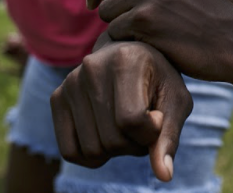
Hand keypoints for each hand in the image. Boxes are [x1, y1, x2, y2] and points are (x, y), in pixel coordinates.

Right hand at [51, 40, 192, 181]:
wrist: (131, 56)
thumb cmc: (159, 80)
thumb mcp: (175, 102)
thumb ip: (169, 137)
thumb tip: (164, 175)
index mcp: (125, 60)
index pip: (132, 121)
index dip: (150, 133)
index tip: (157, 117)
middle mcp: (92, 67)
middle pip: (112, 140)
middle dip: (134, 144)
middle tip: (143, 124)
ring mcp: (71, 83)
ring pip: (92, 150)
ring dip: (115, 151)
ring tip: (126, 126)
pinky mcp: (57, 98)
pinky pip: (70, 151)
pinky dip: (92, 157)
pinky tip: (106, 135)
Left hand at [89, 0, 232, 79]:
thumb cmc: (204, 16)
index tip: (92, 3)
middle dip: (113, 10)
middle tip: (135, 27)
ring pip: (106, 12)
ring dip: (120, 27)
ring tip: (148, 34)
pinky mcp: (145, 18)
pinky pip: (114, 32)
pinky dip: (127, 42)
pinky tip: (152, 43)